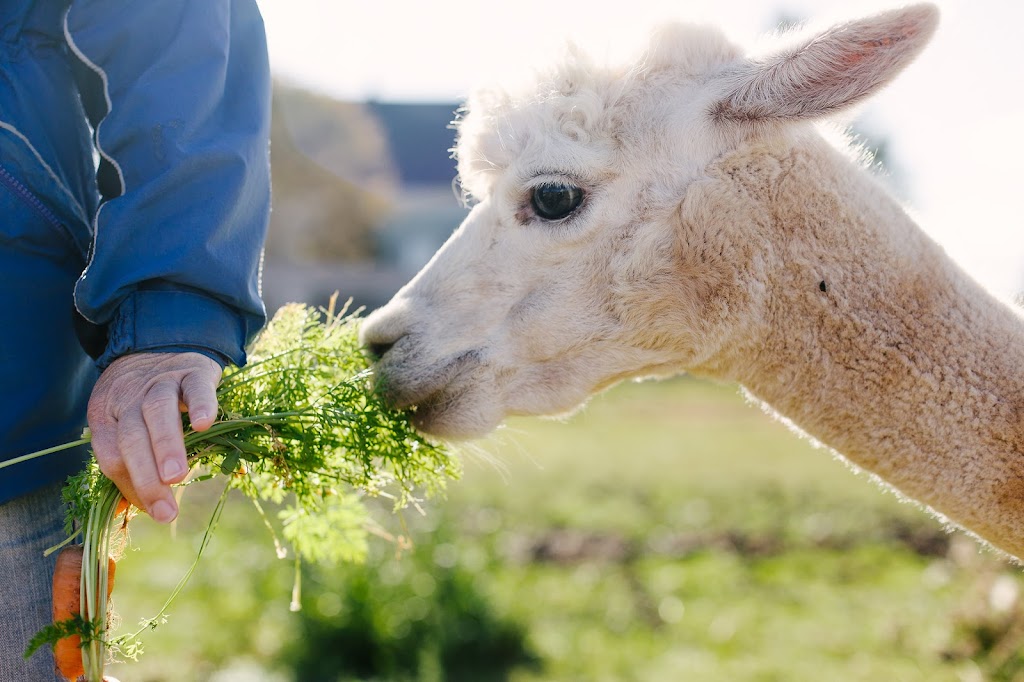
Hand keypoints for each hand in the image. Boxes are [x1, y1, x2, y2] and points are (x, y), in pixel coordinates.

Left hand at [87, 352, 221, 522]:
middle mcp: (128, 398)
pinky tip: (203, 424)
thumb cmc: (143, 397)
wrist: (162, 343)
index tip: (153, 510)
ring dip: (164, 446)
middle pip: (130, 438)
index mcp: (106, 415)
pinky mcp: (192, 371)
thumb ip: (129, 461)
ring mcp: (160, 382)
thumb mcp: (124, 423)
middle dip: (146, 476)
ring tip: (176, 477)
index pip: (110, 456)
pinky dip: (198, 404)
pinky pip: (194, 387)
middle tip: (164, 511)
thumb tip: (133, 510)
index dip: (129, 486)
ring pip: (156, 413)